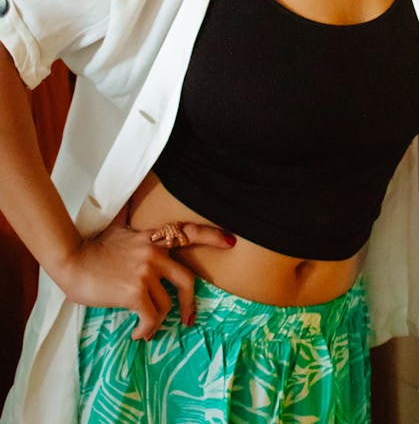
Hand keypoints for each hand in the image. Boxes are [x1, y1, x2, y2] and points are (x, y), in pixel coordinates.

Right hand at [57, 205, 235, 339]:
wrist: (71, 261)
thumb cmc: (92, 248)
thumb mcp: (117, 228)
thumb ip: (131, 219)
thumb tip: (130, 199)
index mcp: (152, 238)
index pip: (188, 233)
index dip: (211, 236)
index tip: (231, 241)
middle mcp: (154, 253)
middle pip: (187, 280)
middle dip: (190, 303)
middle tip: (189, 318)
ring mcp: (145, 271)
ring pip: (166, 305)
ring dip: (158, 322)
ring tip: (146, 328)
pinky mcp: (134, 291)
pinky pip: (151, 317)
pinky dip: (147, 330)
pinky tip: (137, 334)